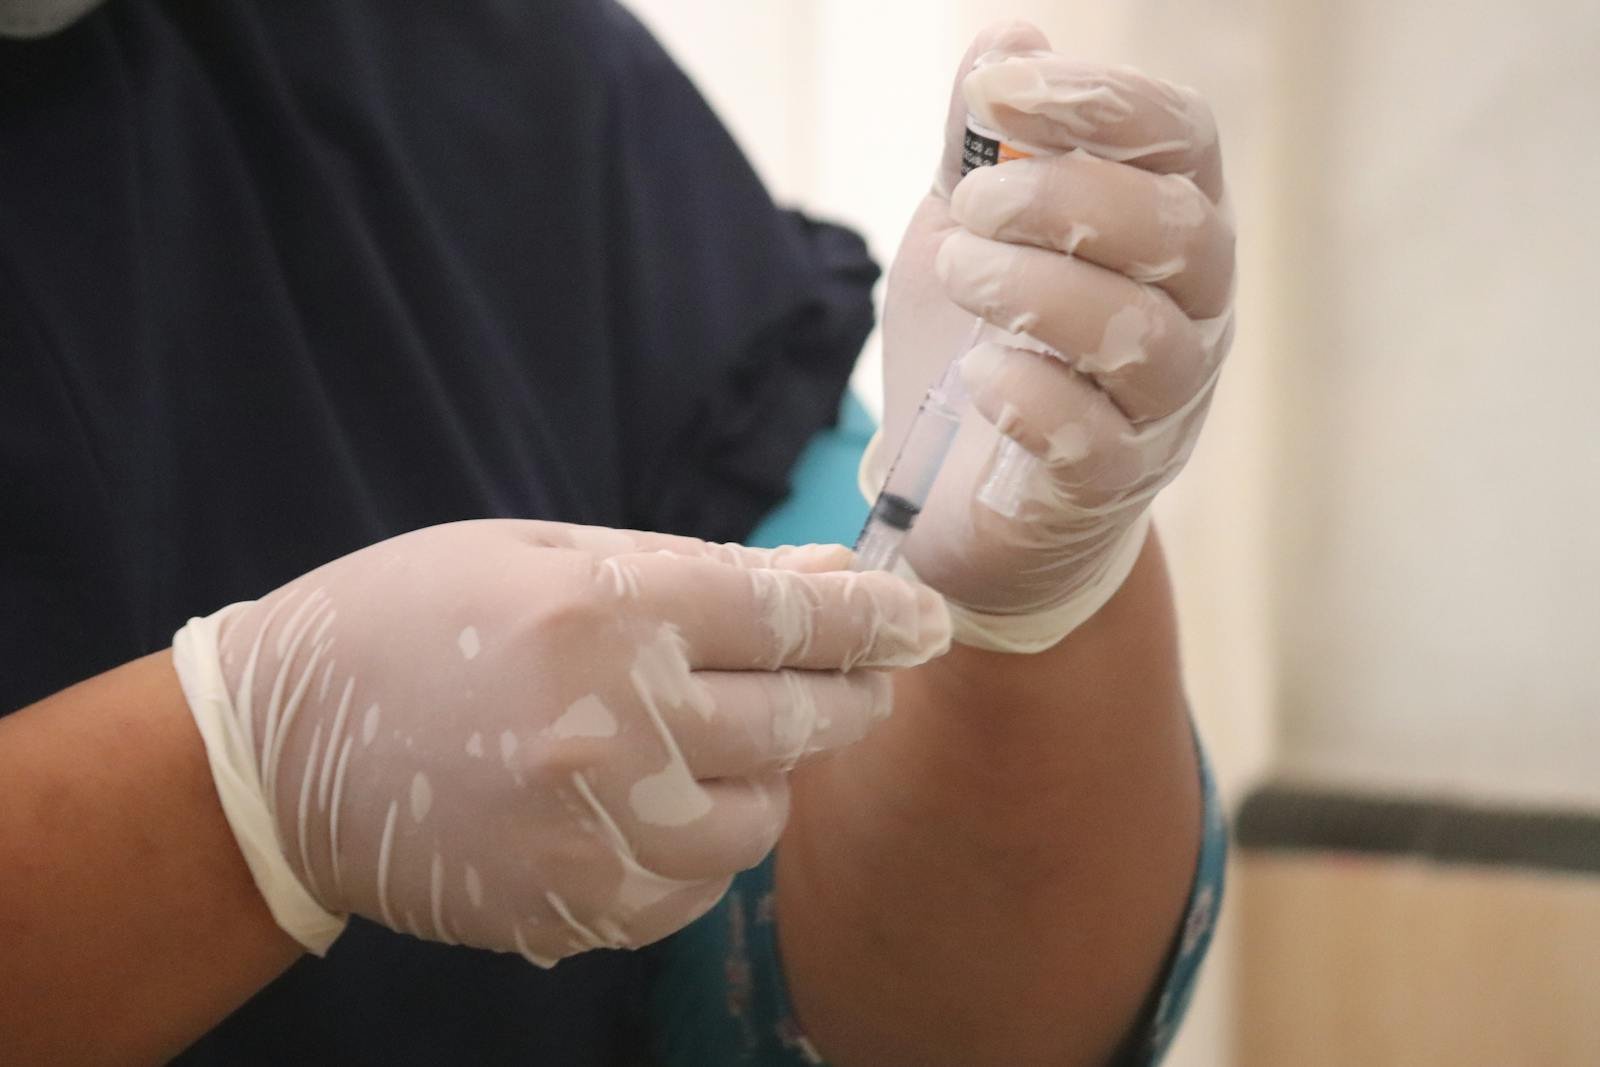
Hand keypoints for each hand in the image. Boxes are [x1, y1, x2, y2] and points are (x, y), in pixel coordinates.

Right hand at [171, 520, 947, 962]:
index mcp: (602, 612)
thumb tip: (824, 574)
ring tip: (730, 735)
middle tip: (862, 674)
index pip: (789, 615)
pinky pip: (703, 882)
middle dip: (852, 691)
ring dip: (773, 772)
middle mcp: (613, 725)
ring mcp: (597, 830)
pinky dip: (709, 839)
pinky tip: (664, 798)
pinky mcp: (579, 909)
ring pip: (766, 813)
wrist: (286, 757)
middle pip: (801, 716)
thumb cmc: (413, 621)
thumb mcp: (543, 553)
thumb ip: (694, 569)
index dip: (876, 615)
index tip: (927, 618)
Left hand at [876, 22, 1234, 651]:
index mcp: (1167, 228)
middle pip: (1184, 233)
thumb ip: (980, 149)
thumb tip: (1006, 37)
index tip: (997, 95)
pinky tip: (979, 379)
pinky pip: (1099, 441)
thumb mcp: (966, 234)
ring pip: (1148, 338)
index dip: (1101, 101)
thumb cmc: (986, 347)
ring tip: (960, 275)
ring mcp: (1161, 408)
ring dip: (1039, 292)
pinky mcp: (1110, 487)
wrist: (968, 497)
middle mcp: (1191, 313)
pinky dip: (1032, 397)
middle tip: (970, 208)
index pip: (1183, 139)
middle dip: (1068, 200)